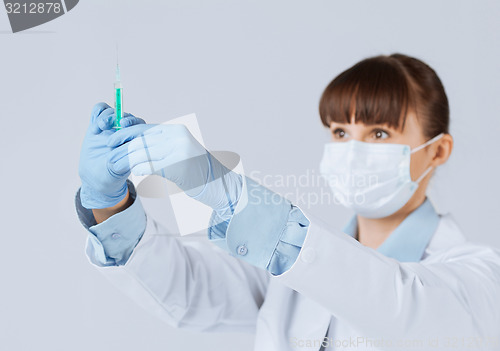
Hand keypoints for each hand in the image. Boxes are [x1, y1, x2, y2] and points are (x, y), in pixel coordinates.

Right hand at [79, 102, 144, 208]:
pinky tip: (94, 126)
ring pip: (112, 112)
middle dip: (116, 117)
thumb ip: (125, 159)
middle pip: (125, 115)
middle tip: (107, 125)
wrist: (95, 175)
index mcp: (134, 139)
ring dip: (106, 116)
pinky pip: (99, 110)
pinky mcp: (97, 125)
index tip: (123, 125)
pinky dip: (97, 112)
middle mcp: (124, 131)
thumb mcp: (119, 168)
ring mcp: (110, 127)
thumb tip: (131, 150)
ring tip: (99, 128)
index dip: (132, 122)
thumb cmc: (111, 174)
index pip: (138, 124)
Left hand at [107, 124, 241, 216]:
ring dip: (128, 161)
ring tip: (118, 166)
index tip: (112, 140)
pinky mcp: (178, 165)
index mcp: (175, 130)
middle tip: (110, 157)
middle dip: (123, 149)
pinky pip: (152, 166)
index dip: (126, 134)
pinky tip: (135, 172)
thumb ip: (160, 143)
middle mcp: (177, 137)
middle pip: (142, 140)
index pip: (145, 129)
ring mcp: (179, 150)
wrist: (215, 181)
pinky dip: (141, 168)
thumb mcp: (178, 149)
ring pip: (144, 153)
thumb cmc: (193, 168)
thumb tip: (134, 143)